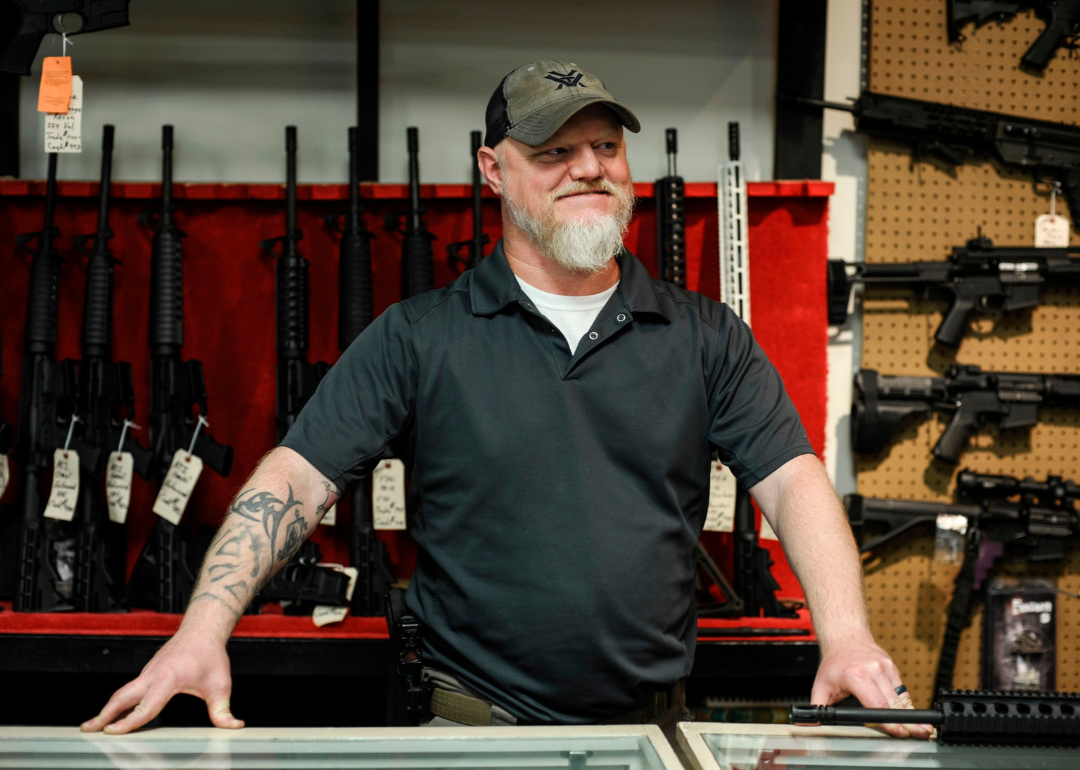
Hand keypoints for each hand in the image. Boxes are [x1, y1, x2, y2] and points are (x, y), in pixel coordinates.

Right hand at [80, 628, 243, 733]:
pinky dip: (118, 701)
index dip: (128, 721)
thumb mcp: (220, 685)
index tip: (112, 732)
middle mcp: (153, 675)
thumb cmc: (210, 655)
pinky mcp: (148, 671)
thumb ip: (223, 710)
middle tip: (88, 730)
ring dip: (107, 708)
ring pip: (123, 691)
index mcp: (168, 679)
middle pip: (122, 696)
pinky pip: (130, 688)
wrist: (203, 630)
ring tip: (92, 725)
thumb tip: (234, 726)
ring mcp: (148, 672)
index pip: (145, 706)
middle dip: (104, 714)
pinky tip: (115, 713)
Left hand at [811, 641, 932, 739]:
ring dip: (911, 714)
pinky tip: (911, 715)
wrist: (845, 637)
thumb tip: (810, 722)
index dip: (889, 719)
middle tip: (918, 734)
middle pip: (894, 702)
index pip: (876, 702)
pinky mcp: (893, 668)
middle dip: (907, 721)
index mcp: (856, 675)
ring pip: (901, 696)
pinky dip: (906, 703)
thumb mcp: (821, 684)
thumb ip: (818, 706)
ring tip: (922, 729)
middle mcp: (874, 670)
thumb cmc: (834, 662)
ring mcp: (886, 667)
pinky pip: (902, 690)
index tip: (899, 731)